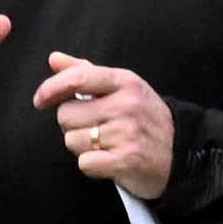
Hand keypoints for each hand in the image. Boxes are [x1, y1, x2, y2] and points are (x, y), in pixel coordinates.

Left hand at [32, 51, 173, 199]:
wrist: (181, 154)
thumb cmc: (145, 118)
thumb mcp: (124, 88)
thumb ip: (86, 72)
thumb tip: (54, 58)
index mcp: (125, 82)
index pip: (78, 78)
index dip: (52, 88)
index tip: (40, 100)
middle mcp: (126, 105)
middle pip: (66, 114)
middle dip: (72, 125)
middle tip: (93, 128)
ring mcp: (126, 134)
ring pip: (72, 141)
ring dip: (81, 146)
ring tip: (104, 144)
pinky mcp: (125, 161)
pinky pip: (85, 163)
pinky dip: (92, 165)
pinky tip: (108, 160)